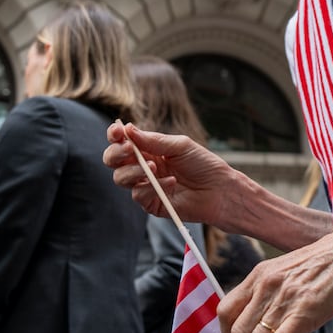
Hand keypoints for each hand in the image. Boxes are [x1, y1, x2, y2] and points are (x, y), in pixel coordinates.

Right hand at [103, 123, 237, 225]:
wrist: (220, 189)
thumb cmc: (203, 164)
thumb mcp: (180, 146)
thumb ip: (153, 140)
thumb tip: (128, 129)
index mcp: (148, 149)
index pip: (122, 142)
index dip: (115, 136)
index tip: (117, 132)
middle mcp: (142, 167)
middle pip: (113, 161)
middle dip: (116, 153)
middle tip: (129, 150)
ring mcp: (145, 186)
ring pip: (120, 178)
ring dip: (134, 171)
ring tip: (153, 167)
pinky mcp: (151, 203)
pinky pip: (139, 194)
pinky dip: (152, 186)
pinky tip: (171, 182)